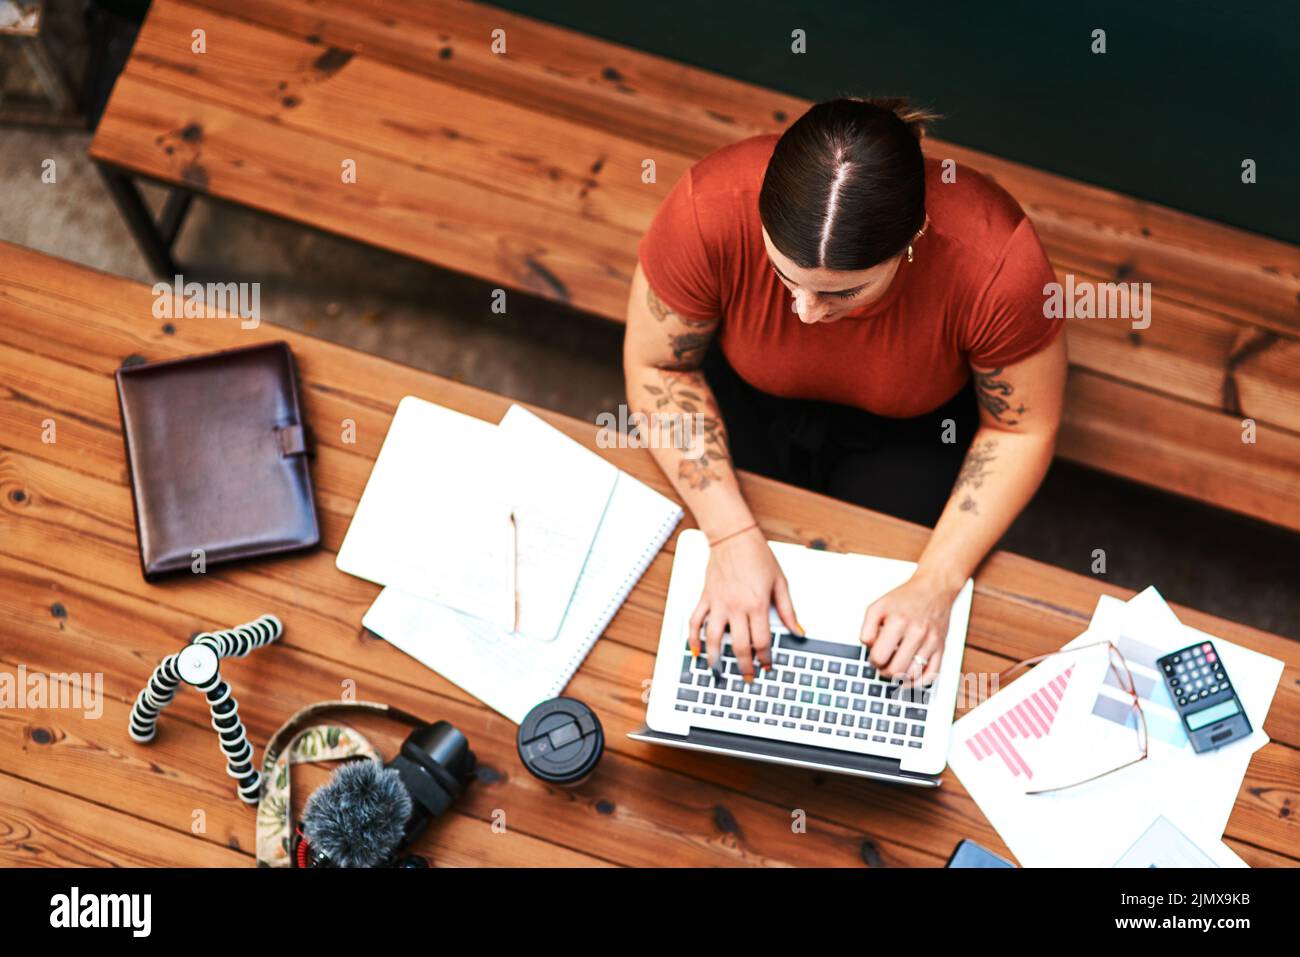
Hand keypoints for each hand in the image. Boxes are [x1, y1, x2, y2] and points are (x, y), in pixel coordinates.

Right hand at [687, 527, 799, 679]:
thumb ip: (788, 610)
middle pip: (738, 645)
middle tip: (747, 676)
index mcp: (757, 604)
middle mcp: (736, 607)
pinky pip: (695, 621)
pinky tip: (695, 651)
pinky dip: (692, 638)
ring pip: (713, 638)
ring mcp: (718, 603)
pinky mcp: (705, 598)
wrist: (733, 537)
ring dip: (715, 658)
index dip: (765, 658)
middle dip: (744, 666)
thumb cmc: (757, 556)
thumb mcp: (780, 582)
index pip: (761, 641)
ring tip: (718, 672)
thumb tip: (798, 631)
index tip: (767, 666)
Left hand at [859, 571, 959, 684]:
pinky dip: (919, 682)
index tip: (874, 655)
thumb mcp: (878, 606)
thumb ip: (867, 628)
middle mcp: (916, 632)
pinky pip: (932, 675)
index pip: (879, 656)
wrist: (934, 589)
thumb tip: (868, 648)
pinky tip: (910, 678)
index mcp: (897, 622)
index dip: (872, 659)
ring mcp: (930, 641)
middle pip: (895, 669)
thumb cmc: (905, 598)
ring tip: (895, 668)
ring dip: (900, 677)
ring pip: (912, 675)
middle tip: (883, 664)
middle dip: (884, 670)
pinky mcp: (941, 647)